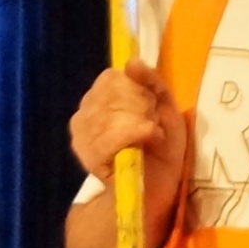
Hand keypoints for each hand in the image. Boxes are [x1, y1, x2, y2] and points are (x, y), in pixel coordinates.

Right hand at [68, 61, 187, 220]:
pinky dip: (132, 138)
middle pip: (110, 96)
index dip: (135, 91)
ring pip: (108, 116)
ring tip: (150, 136)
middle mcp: (86, 109)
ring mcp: (82, 132)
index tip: (151, 107)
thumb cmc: (162, 143)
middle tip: (152, 125)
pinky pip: (106, 139)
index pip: (110, 79)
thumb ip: (151, 80)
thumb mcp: (165, 106)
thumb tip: (130, 63)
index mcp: (104, 93)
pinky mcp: (87, 154)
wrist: (156, 184)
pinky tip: (143, 145)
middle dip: (140, 110)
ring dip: (139, 126)